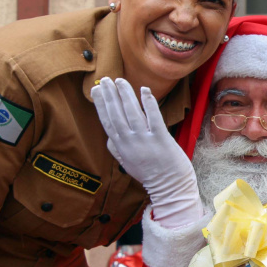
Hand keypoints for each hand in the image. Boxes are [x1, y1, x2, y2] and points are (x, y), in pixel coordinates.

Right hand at [91, 78, 202, 227]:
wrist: (169, 188)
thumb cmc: (150, 174)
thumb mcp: (127, 164)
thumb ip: (116, 149)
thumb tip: (109, 135)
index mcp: (121, 147)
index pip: (107, 121)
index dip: (101, 104)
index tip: (96, 90)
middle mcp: (130, 142)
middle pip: (116, 114)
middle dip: (110, 95)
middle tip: (105, 79)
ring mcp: (145, 140)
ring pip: (132, 112)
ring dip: (125, 94)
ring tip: (120, 81)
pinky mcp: (161, 139)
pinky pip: (153, 117)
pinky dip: (148, 103)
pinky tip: (144, 90)